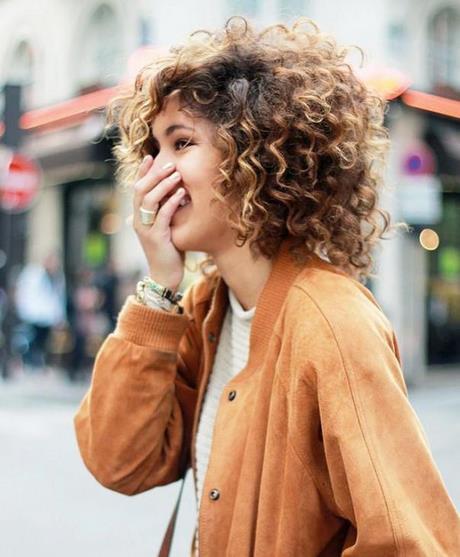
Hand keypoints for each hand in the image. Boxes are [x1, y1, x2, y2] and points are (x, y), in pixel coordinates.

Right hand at [132, 155, 186, 290]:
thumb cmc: (168, 252)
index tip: (151, 156)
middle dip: (154, 174)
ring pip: (149, 200)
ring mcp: (145, 229)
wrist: (165, 277)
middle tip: (170, 163)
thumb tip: (178, 192)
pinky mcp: (156, 238)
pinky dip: (172, 202)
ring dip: (163, 185)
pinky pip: (162, 215)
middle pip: (140, 190)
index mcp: (139, 217)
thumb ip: (166, 212)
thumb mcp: (166, 228)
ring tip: (177, 174)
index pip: (137, 189)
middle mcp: (138, 221)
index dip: (142, 172)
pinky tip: (182, 194)